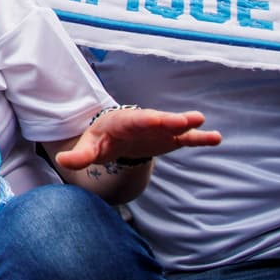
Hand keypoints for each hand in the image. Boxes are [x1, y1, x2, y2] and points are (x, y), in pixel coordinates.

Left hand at [54, 107, 220, 169]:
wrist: (114, 136)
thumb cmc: (101, 140)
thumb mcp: (89, 147)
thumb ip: (79, 155)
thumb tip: (63, 160)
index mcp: (121, 122)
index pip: (133, 120)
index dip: (145, 120)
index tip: (157, 119)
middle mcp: (143, 122)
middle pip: (156, 120)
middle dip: (169, 120)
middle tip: (187, 119)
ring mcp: (158, 129)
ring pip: (173, 126)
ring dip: (186, 124)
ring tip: (201, 122)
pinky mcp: (169, 139)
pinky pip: (185, 138)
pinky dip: (199, 137)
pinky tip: (215, 137)